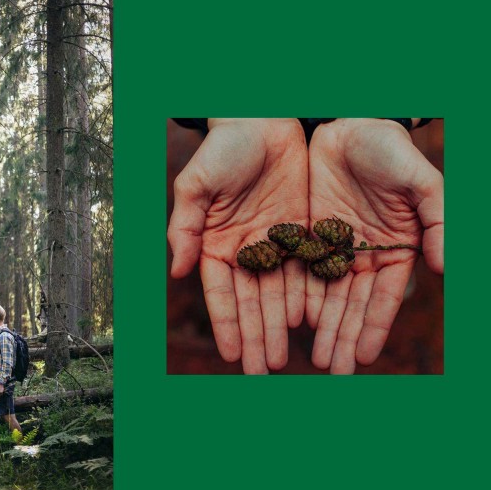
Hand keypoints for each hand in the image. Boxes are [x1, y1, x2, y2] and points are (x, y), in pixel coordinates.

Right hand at [168, 118, 308, 372]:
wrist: (262, 117)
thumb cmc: (223, 147)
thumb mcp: (196, 185)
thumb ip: (185, 228)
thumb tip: (178, 272)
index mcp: (216, 241)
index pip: (221, 292)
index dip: (228, 324)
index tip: (235, 356)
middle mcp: (245, 247)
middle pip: (252, 301)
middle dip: (257, 336)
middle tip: (265, 372)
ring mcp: (275, 240)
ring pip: (280, 291)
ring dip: (281, 326)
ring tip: (287, 358)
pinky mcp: (302, 229)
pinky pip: (307, 268)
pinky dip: (309, 296)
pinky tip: (312, 322)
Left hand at [308, 119, 442, 373]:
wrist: (350, 120)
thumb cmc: (391, 149)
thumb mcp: (423, 183)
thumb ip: (439, 223)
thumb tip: (447, 268)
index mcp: (396, 248)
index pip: (383, 296)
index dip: (373, 326)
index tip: (363, 357)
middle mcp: (363, 252)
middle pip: (350, 302)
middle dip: (342, 335)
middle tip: (331, 369)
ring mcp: (333, 242)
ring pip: (323, 290)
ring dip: (318, 323)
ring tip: (308, 356)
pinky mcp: (306, 228)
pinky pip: (298, 265)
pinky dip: (294, 291)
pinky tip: (287, 316)